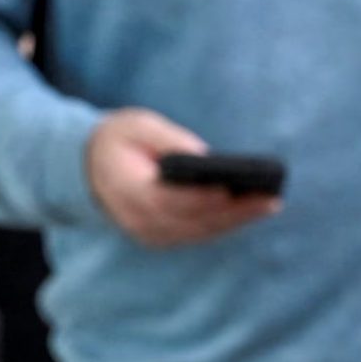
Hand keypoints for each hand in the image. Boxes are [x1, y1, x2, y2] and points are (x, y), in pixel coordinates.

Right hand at [86, 108, 280, 247]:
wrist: (90, 168)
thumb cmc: (120, 140)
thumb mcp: (137, 125)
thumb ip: (167, 139)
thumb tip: (204, 155)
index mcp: (129, 192)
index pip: (171, 200)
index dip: (202, 197)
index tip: (231, 189)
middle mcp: (140, 221)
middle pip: (193, 220)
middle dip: (233, 211)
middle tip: (269, 199)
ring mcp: (151, 234)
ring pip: (200, 231)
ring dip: (236, 220)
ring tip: (270, 203)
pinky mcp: (164, 237)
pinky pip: (199, 233)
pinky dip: (226, 223)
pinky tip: (252, 211)